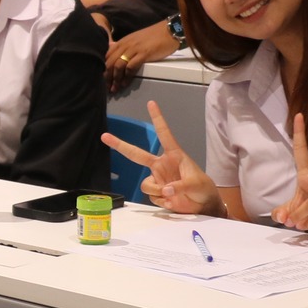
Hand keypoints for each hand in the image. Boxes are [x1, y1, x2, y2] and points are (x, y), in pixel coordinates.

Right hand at [102, 100, 221, 214]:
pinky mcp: (156, 192)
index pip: (164, 134)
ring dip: (156, 191)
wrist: (203, 204)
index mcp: (173, 155)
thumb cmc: (202, 188)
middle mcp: (161, 164)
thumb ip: (179, 186)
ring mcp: (157, 178)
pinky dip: (160, 200)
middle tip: (104, 136)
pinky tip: (171, 201)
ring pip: (145, 184)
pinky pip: (150, 196)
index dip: (157, 118)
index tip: (151, 103)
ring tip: (170, 194)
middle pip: (136, 154)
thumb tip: (164, 190)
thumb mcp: (195, 184)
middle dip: (120, 145)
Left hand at [104, 24, 181, 91]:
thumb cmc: (154, 36)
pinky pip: (131, 67)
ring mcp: (134, 49)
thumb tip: (117, 58)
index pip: (107, 56)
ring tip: (115, 88)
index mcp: (122, 42)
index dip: (103, 68)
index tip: (103, 79)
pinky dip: (126, 77)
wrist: (169, 31)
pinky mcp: (143, 54)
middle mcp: (125, 45)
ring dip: (115, 79)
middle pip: (110, 62)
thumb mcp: (135, 40)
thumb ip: (126, 48)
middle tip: (107, 88)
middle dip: (107, 77)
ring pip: (118, 66)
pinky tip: (125, 83)